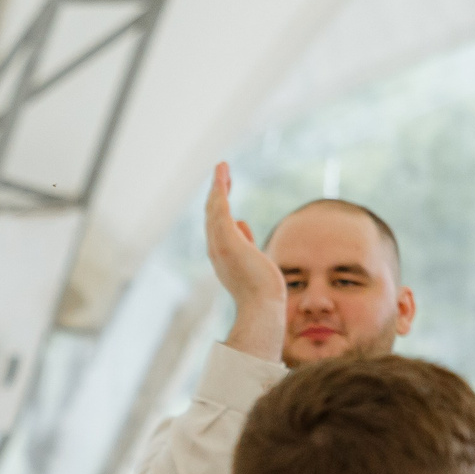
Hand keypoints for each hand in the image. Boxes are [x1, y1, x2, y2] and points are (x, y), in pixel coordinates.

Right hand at [203, 162, 282, 358]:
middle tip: (222, 173)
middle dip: (216, 193)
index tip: (224, 192)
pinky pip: (220, 208)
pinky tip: (223, 175)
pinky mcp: (226, 240)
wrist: (261, 306)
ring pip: (214, 209)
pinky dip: (219, 190)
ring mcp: (219, 245)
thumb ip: (247, 244)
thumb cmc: (262, 291)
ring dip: (217, 186)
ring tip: (221, 167)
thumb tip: (243, 225)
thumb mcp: (255, 262)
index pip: (219, 227)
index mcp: (223, 256)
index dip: (220, 208)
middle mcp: (216, 249)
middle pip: (213, 215)